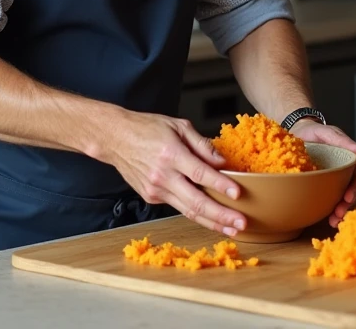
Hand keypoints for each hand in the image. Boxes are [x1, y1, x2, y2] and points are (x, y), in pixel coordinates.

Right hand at [102, 112, 247, 236]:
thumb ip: (202, 145)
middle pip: (196, 201)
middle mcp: (163, 175)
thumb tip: (222, 163)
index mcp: (171, 154)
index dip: (220, 185)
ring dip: (212, 222)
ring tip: (232, 229)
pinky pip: (178, 206)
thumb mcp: (178, 126)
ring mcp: (156, 190)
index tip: (238, 194)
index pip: (200, 173)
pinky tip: (212, 217)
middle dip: (221, 215)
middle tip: (241, 223)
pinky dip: (196, 212)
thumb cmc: (147, 128)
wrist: (115, 138)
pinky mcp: (151, 197)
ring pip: (188, 211)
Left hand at [290, 120, 355, 226]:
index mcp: (349, 161)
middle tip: (339, 214)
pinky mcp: (320, 188)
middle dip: (347, 205)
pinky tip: (325, 220)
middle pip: (350, 191)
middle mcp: (343, 173)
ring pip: (340, 199)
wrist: (295, 134)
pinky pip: (326, 200)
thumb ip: (343, 141)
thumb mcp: (328, 133)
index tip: (348, 197)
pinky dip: (327, 211)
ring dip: (339, 212)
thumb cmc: (314, 132)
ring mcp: (332, 181)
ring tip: (333, 222)